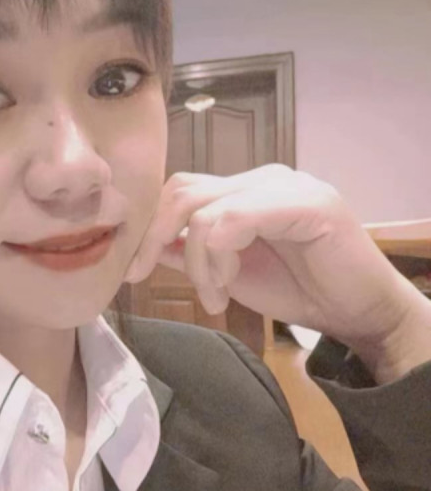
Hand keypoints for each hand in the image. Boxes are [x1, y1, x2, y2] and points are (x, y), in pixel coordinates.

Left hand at [123, 165, 430, 379]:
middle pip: (182, 190)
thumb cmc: (297, 290)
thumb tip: (151, 247)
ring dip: (195, 261)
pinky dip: (216, 259)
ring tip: (212, 297)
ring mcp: (284, 185)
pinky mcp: (304, 203)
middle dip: (152, 237)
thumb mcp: (227, 273)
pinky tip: (225, 289)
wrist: (358, 312)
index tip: (132, 268)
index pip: (180, 191)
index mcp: (243, 190)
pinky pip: (234, 220)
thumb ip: (191, 253)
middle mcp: (261, 178)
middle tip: (142, 275)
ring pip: (204, 209)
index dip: (148, 226)